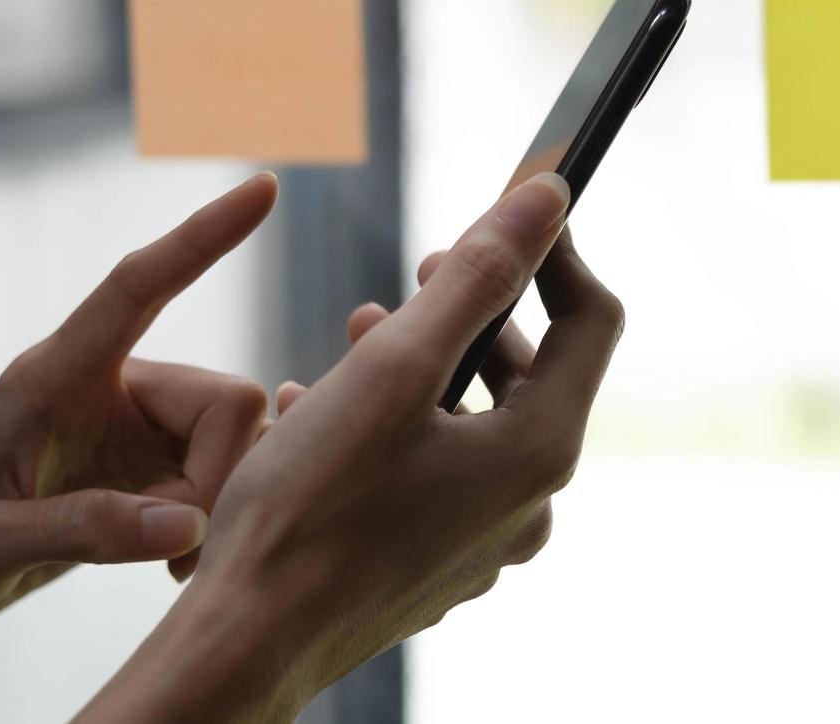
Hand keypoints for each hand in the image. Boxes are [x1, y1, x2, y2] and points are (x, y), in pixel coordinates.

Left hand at [0, 173, 278, 678]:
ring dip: (214, 506)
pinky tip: (169, 562)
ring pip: (232, 442)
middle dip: (217, 478)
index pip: (138, 286)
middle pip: (225, 400)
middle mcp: (109, 386)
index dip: (202, 238)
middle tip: (171, 552)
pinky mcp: (149, 465)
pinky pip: (219, 478)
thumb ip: (84, 531)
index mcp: (58, 375)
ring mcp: (136, 427)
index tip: (263, 186)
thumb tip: (187, 524)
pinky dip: (208, 523)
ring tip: (165, 564)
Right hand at [80, 173, 623, 723]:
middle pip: (532, 376)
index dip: (555, 255)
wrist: (248, 640)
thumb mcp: (393, 366)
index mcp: (537, 453)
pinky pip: (432, 475)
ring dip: (426, 366)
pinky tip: (320, 409)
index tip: (509, 209)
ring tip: (358, 333)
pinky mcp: (432, 566)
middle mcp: (525, 505)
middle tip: (416, 275)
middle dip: (474, 312)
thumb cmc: (311, 508)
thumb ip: (477, 275)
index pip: (591, 324)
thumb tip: (549, 198)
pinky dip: (394, 427)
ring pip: (472, 425)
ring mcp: (480, 543)